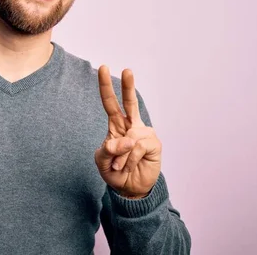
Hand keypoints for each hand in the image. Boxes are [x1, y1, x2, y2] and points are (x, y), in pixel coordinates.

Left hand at [94, 66, 161, 198]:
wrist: (129, 188)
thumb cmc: (114, 171)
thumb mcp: (102, 160)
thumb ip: (108, 149)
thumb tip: (124, 140)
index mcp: (117, 125)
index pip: (111, 103)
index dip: (106, 86)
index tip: (103, 67)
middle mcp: (132, 125)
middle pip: (130, 102)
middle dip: (128, 86)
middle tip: (127, 70)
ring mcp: (144, 133)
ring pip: (129, 138)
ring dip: (121, 157)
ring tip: (121, 166)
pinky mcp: (154, 144)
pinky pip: (137, 148)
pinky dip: (130, 160)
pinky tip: (131, 166)